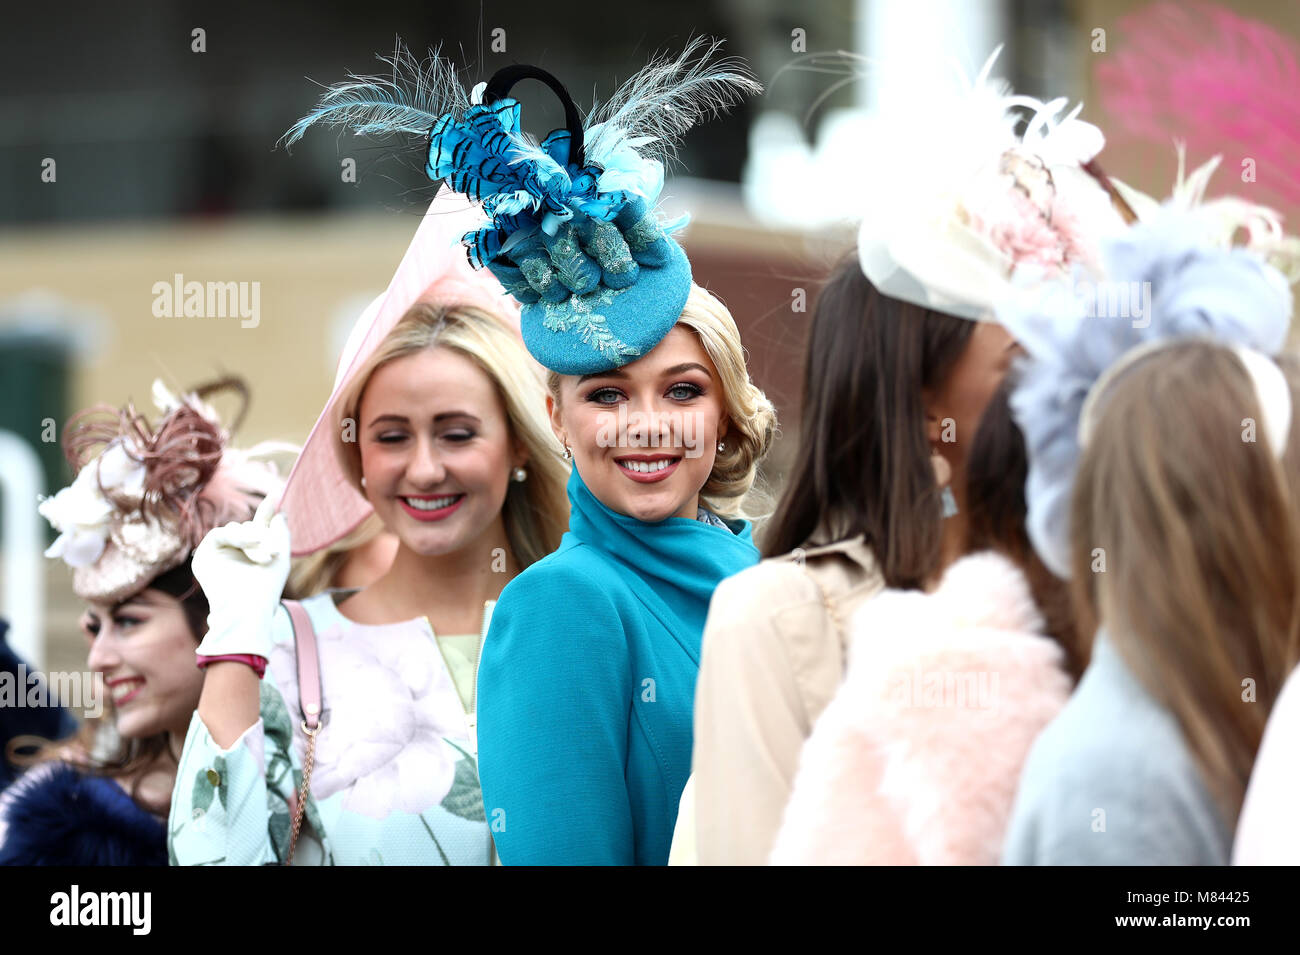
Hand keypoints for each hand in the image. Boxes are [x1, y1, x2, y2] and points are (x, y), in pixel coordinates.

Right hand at [193, 492, 290, 660]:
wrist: (248, 608)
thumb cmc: (267, 587)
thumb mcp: (281, 555)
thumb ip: (280, 531)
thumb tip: (280, 512)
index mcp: (252, 555)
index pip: (259, 528)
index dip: (266, 513)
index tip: (276, 495)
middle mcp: (235, 553)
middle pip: (249, 526)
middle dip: (264, 536)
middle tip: (272, 554)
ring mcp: (219, 554)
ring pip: (237, 529)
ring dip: (254, 540)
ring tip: (264, 558)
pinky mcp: (204, 556)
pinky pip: (221, 533)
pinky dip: (238, 537)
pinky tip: (251, 546)